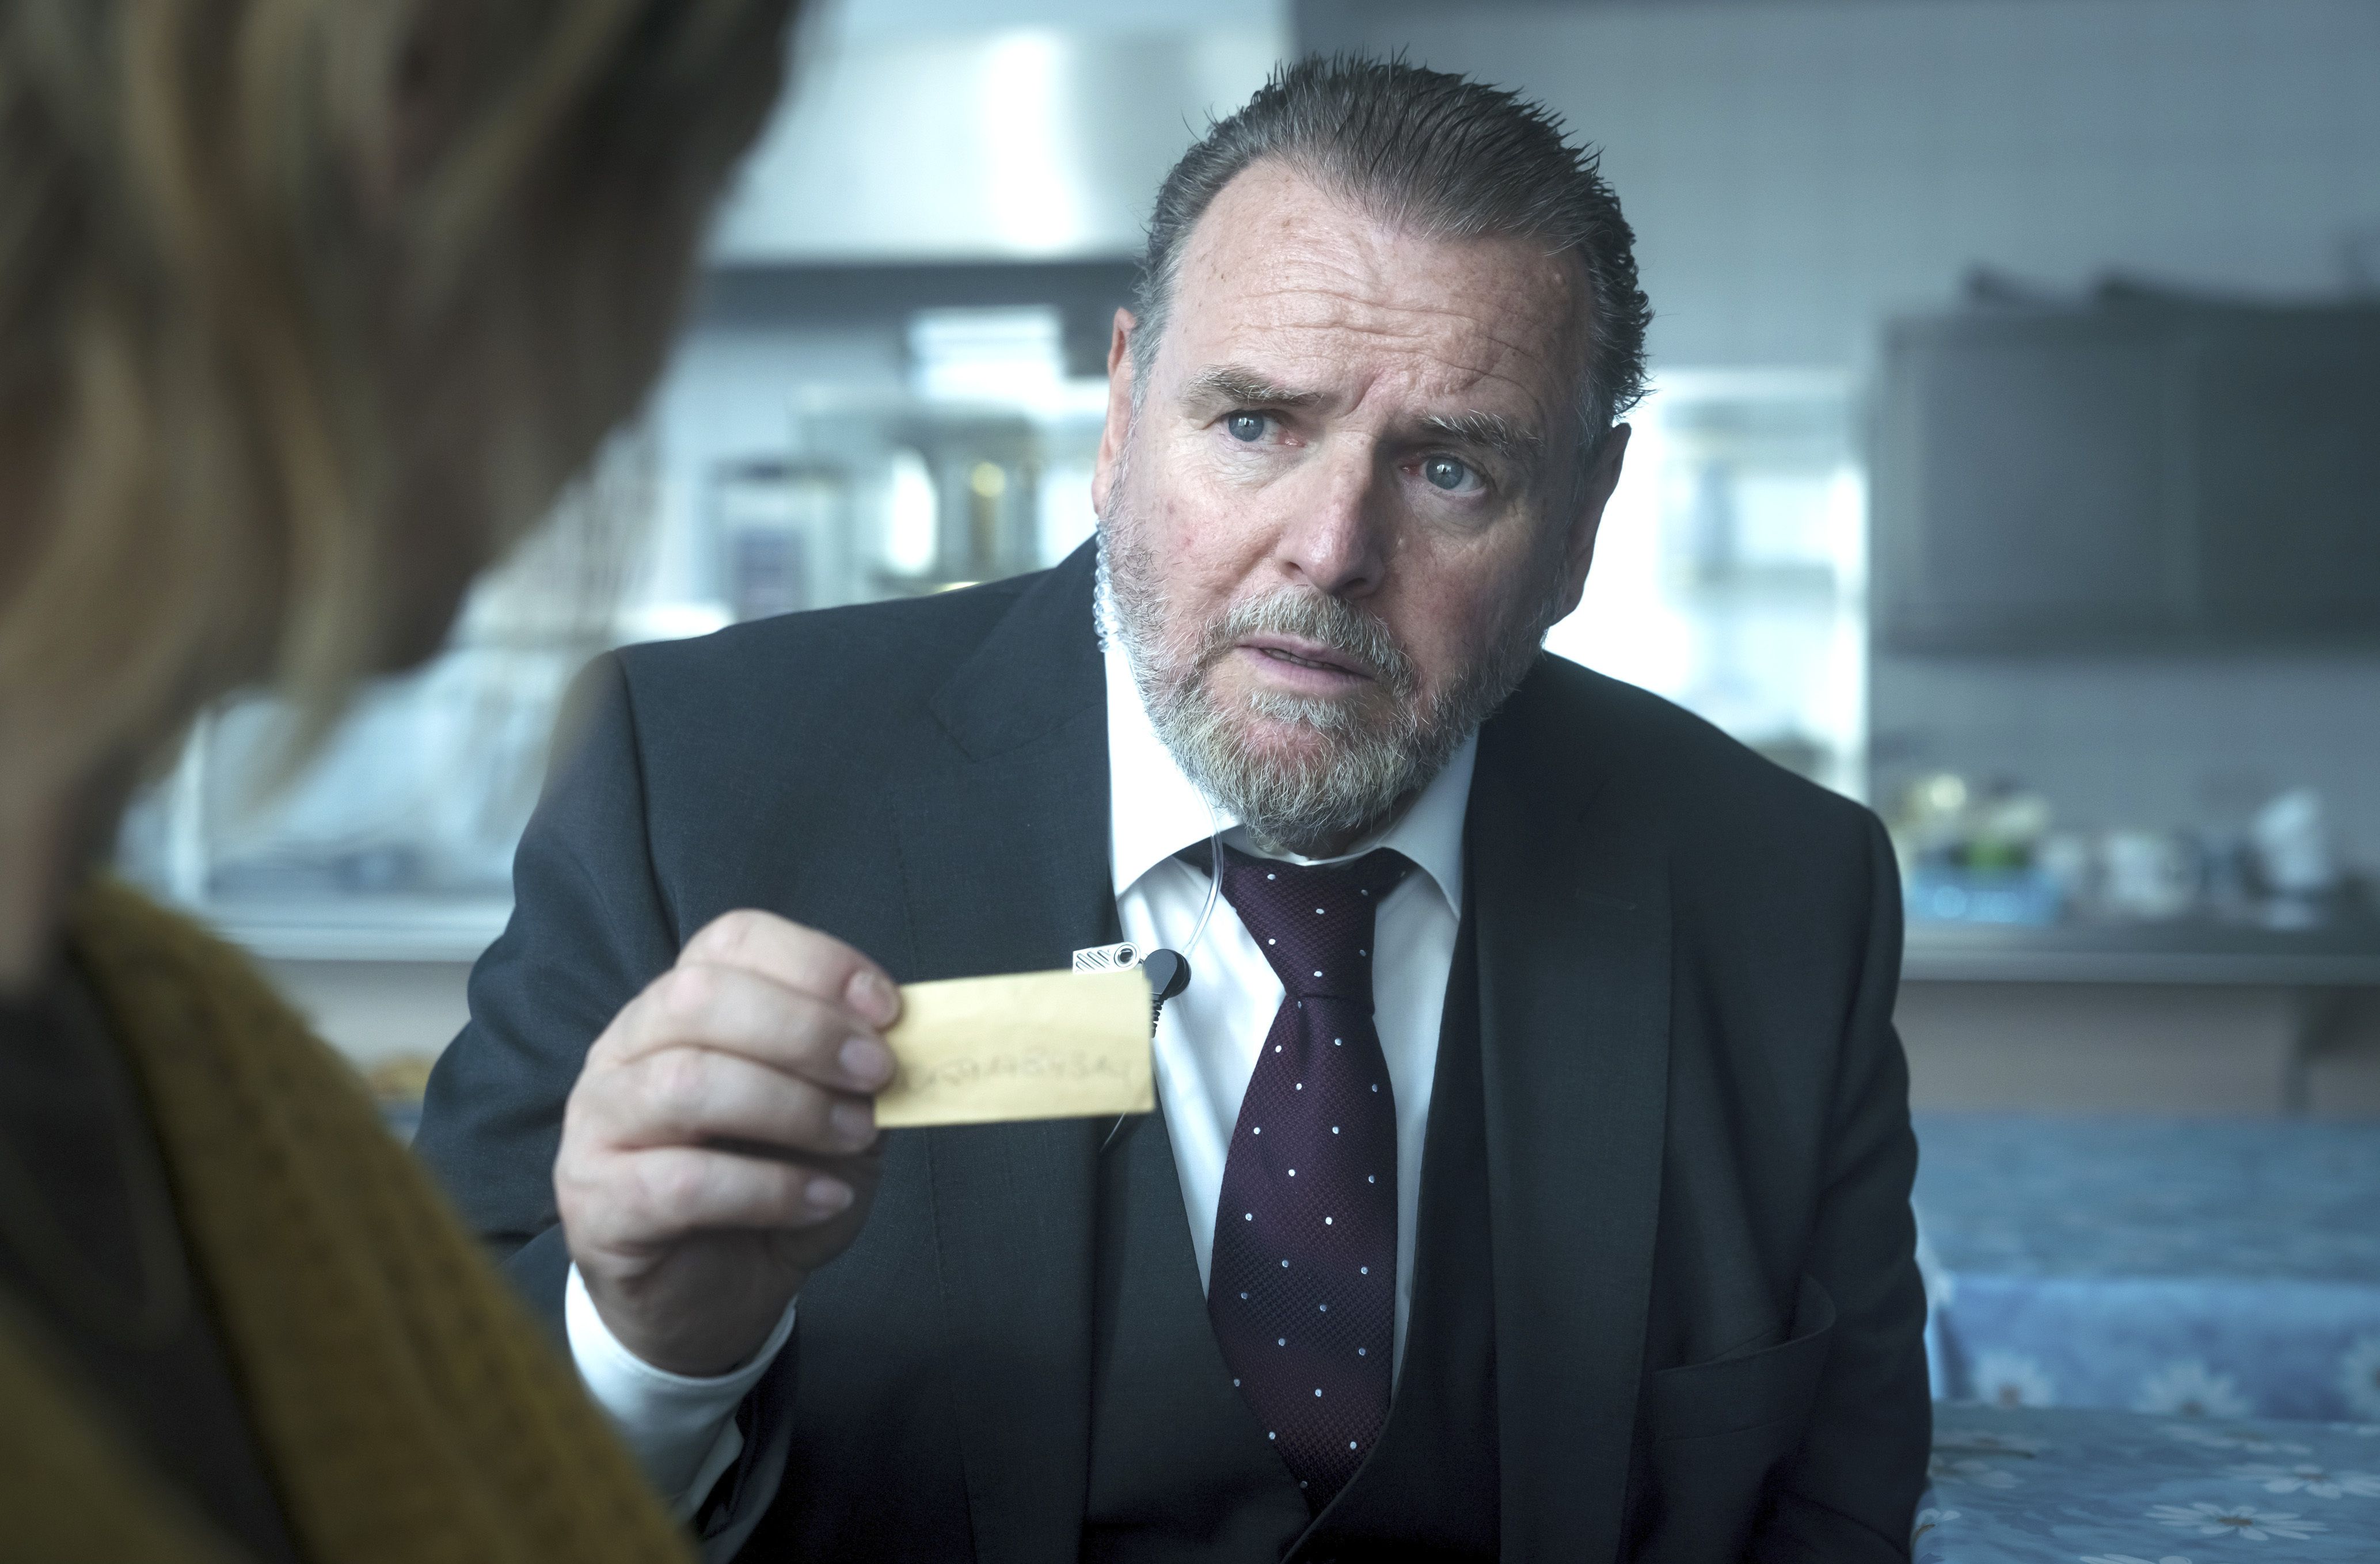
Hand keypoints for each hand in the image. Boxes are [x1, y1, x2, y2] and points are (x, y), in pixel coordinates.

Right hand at [556, 910, 900, 1375]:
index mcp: (680, 1007)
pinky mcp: (596, 1202)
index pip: (731, 942)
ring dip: (792, 1107)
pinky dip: (769, 1190)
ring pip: (686, 1082)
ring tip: (855, 1137)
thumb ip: (856, 1071)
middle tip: (878, 1073)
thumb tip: (900, 1035)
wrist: (713, 1299)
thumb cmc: (772, 1188)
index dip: (814, 963)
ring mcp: (598, 1123)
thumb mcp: (834, 1118)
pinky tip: (821, 1200)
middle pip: (700, 996)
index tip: (887, 1010)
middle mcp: (625, 1049)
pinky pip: (682, 1181)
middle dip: (805, 1029)